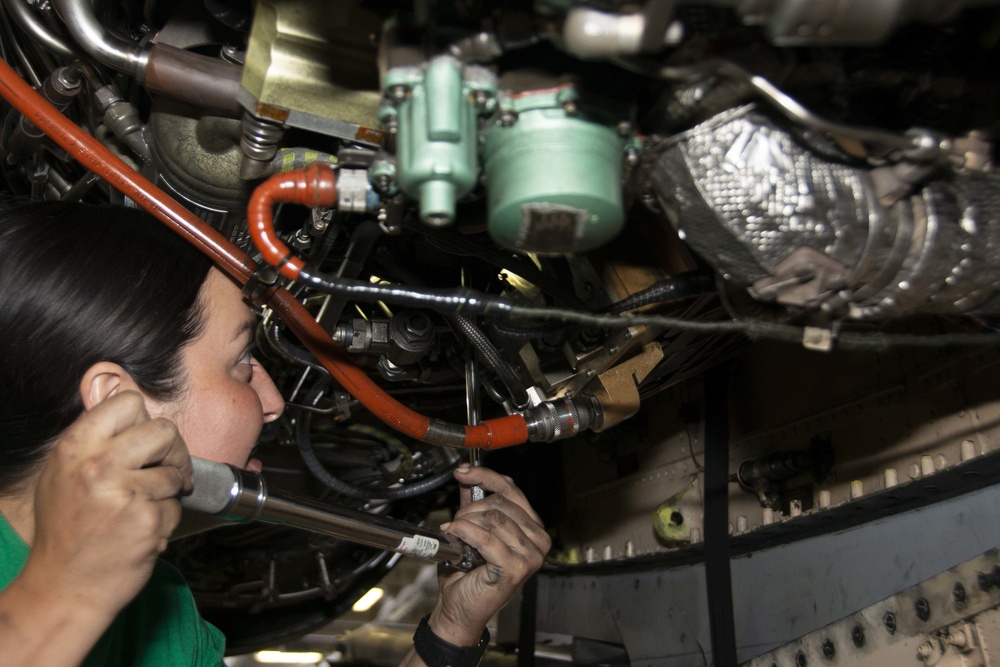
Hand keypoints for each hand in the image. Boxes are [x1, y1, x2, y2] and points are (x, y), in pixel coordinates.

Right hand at [27, 391, 191, 618]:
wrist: (64, 587)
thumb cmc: (67, 529)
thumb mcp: (63, 473)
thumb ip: (96, 441)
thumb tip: (134, 411)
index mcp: (75, 447)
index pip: (127, 401)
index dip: (143, 420)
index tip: (144, 441)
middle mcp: (98, 465)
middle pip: (163, 429)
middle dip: (172, 450)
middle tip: (166, 470)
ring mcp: (123, 492)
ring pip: (173, 471)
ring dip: (167, 491)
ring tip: (141, 508)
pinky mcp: (147, 519)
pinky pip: (175, 505)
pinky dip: (166, 518)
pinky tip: (141, 530)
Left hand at [429, 464, 550, 645]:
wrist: (459, 608)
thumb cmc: (467, 573)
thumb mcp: (471, 528)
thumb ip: (472, 501)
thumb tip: (466, 472)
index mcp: (532, 527)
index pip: (512, 490)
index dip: (486, 476)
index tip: (463, 471)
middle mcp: (538, 539)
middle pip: (501, 502)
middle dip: (471, 507)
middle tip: (456, 520)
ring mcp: (530, 555)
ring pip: (493, 518)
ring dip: (466, 521)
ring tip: (456, 534)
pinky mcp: (516, 568)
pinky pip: (486, 537)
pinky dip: (465, 532)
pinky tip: (456, 534)